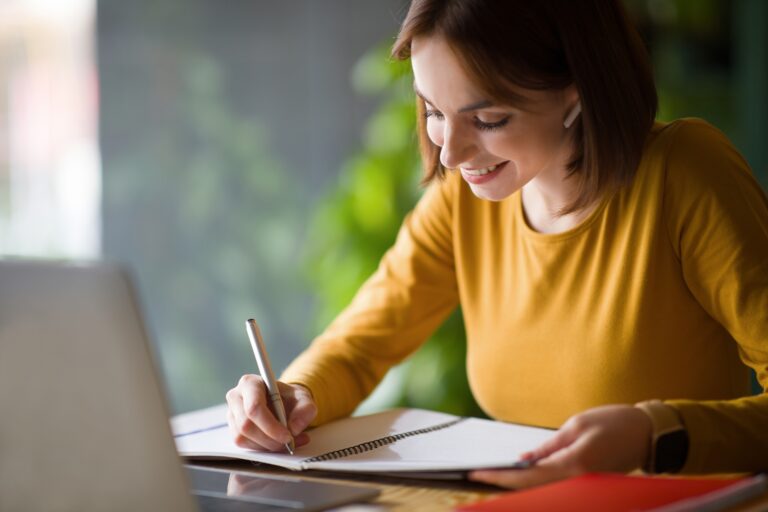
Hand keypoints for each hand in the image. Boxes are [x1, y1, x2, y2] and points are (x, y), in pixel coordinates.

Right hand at [225, 374, 316, 451]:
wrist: (284, 403)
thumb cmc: (290, 398)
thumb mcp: (304, 398)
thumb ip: (305, 410)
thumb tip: (294, 428)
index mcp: (250, 383)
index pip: (254, 407)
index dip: (270, 425)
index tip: (287, 436)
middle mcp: (236, 397)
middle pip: (246, 425)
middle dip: (270, 439)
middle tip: (289, 442)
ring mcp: (232, 414)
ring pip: (243, 438)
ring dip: (267, 445)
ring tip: (287, 442)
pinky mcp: (233, 429)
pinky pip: (244, 445)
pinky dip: (263, 448)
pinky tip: (277, 442)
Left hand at [468, 405, 651, 488]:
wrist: (649, 434)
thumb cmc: (614, 422)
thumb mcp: (576, 426)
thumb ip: (549, 447)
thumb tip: (525, 459)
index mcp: (574, 464)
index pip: (529, 476)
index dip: (501, 477)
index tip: (477, 473)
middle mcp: (579, 481)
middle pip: (534, 490)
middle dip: (505, 485)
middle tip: (478, 476)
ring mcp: (586, 486)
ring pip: (545, 492)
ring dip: (519, 487)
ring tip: (494, 476)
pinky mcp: (589, 485)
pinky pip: (558, 487)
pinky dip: (537, 484)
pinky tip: (522, 476)